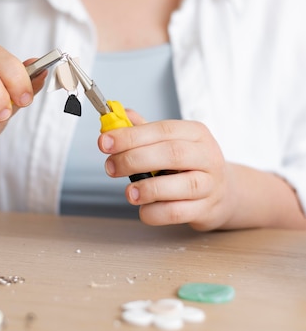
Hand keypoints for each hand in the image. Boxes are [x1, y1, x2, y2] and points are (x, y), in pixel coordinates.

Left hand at [98, 111, 231, 230]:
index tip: (105, 142)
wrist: (224, 193)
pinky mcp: (206, 209)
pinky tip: (144, 209)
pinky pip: (178, 212)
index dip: (131, 136)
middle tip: (111, 167)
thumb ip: (143, 130)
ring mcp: (210, 184)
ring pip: (180, 185)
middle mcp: (207, 156)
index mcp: (196, 133)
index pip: (162, 130)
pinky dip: (156, 213)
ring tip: (129, 193)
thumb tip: (115, 117)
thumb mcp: (171, 141)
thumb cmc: (190, 164)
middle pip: (172, 153)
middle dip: (135, 159)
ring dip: (148, 189)